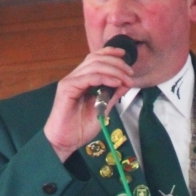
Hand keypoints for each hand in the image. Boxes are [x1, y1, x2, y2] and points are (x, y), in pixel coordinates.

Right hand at [43, 46, 134, 161]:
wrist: (65, 142)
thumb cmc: (79, 128)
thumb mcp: (102, 109)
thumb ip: (112, 95)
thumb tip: (125, 83)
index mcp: (82, 80)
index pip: (96, 58)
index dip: (111, 54)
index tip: (126, 57)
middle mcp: (75, 77)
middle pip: (97, 59)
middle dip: (117, 63)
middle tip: (130, 73)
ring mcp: (70, 81)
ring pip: (94, 65)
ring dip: (114, 70)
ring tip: (126, 78)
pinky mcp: (67, 88)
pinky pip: (89, 78)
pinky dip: (105, 78)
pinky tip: (115, 83)